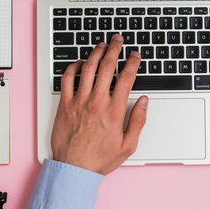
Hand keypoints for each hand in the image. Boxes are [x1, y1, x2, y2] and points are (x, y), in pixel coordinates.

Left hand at [51, 35, 147, 174]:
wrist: (74, 169)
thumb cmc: (99, 159)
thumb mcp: (128, 144)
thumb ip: (138, 121)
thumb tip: (144, 103)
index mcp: (114, 111)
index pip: (126, 78)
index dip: (133, 63)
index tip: (135, 56)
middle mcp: (96, 102)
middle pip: (106, 66)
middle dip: (114, 49)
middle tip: (118, 40)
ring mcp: (79, 101)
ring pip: (87, 68)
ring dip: (95, 53)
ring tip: (101, 45)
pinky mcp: (65, 104)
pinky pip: (67, 79)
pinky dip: (73, 67)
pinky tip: (79, 63)